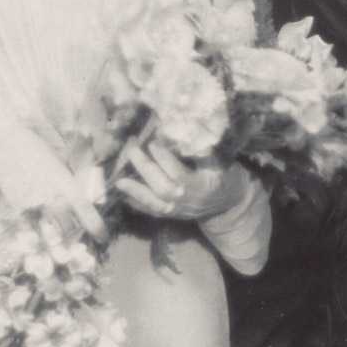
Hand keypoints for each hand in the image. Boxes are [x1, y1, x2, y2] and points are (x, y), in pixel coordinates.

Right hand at [0, 125, 107, 240]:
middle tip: (76, 240)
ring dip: (56, 240)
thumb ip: (67, 184)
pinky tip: (37, 235)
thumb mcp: (58, 164)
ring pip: (50, 235)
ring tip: (58, 243)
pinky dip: (35, 235)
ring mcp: (34, 206)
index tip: (103, 239)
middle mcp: (53, 198)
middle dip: (74, 237)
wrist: (4, 142)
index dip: (97, 230)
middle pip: (70, 230)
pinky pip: (30, 231)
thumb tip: (77, 199)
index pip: (87, 213)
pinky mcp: (17, 209)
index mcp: (67, 184)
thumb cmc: (34, 148)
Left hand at [116, 142, 242, 221]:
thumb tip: (186, 132)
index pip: (177, 171)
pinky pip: (150, 211)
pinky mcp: (169, 214)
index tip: (152, 139)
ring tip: (119, 180)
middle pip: (161, 186)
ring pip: (153, 202)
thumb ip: (204, 152)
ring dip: (135, 190)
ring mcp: (176, 210)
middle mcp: (185, 200)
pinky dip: (136, 202)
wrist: (227, 206)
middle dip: (144, 167)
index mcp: (199, 185)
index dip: (163, 156)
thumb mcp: (223, 164)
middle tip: (131, 148)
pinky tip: (122, 192)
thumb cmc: (225, 179)